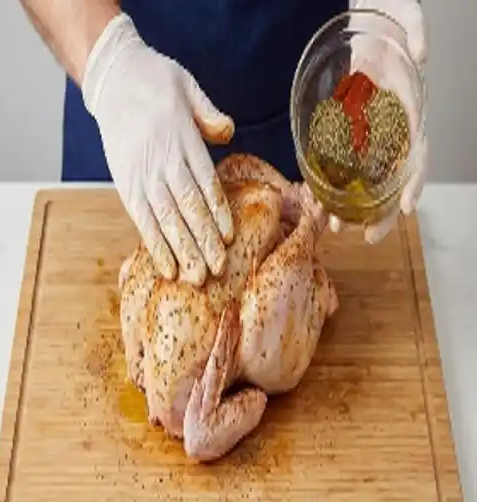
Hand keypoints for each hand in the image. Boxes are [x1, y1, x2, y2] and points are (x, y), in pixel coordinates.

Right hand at [83, 13, 234, 284]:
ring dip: (181, 252)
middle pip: (186, 209)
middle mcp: (161, 162)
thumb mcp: (188, 88)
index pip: (204, 183)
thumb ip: (209, 114)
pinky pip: (142, 221)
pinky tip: (168, 267)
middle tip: (217, 271)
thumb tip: (228, 132)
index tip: (228, 238)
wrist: (113, 79)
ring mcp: (141, 176)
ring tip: (195, 278)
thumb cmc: (155, 82)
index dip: (216, 213)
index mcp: (182, 140)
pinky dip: (155, 246)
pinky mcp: (125, 185)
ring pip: (165, 221)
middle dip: (202, 242)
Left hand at [330, 0, 427, 243]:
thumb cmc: (388, 15)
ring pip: (366, 175)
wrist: (369, 14)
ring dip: (355, 205)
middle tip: (369, 237)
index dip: (414, 180)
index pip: (418, 150)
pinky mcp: (349, 125)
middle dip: (382, 210)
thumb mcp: (405, 16)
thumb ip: (415, 30)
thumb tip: (422, 52)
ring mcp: (371, 126)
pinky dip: (334, 183)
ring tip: (337, 228)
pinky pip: (342, 160)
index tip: (405, 207)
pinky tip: (320, 203)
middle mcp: (393, 121)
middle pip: (392, 175)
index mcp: (409, 103)